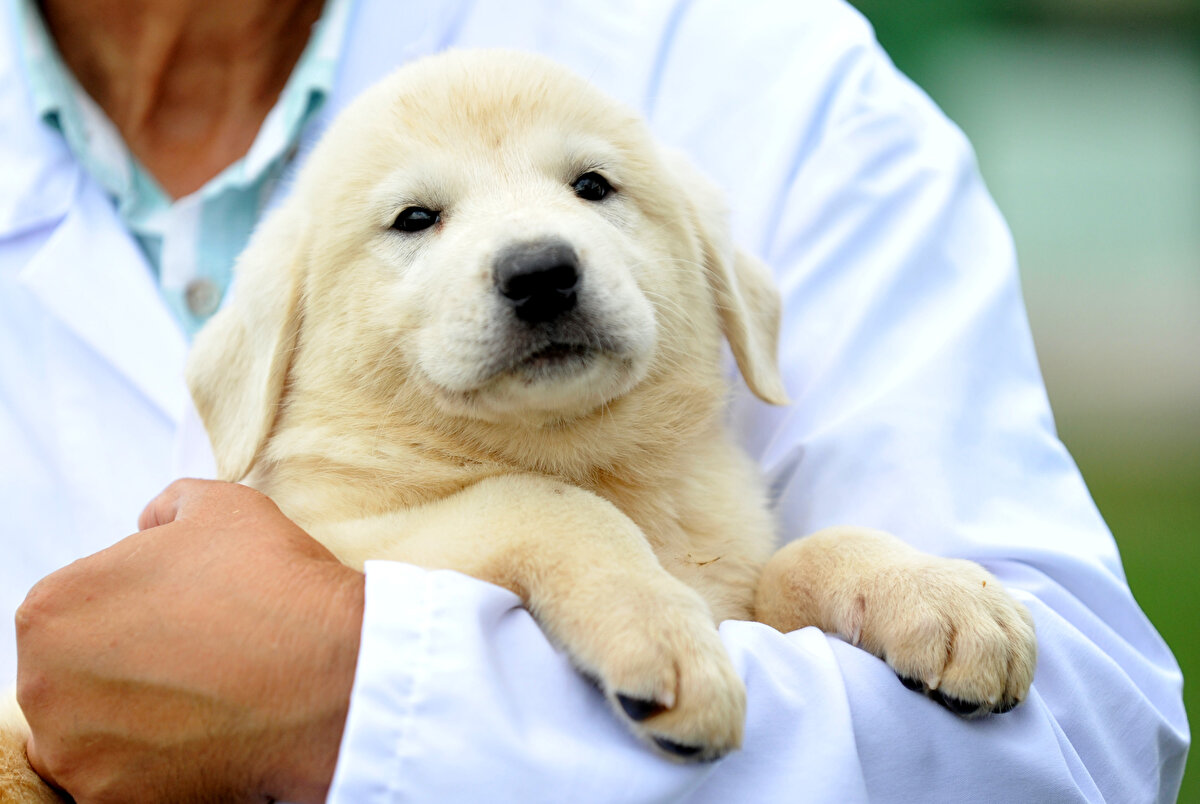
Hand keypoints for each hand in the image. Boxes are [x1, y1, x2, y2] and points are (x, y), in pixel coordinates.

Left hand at [15, 479, 363, 803]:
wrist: (332, 675)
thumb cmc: (275, 586)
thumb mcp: (223, 508)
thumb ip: (167, 507)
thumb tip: (148, 527)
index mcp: (55, 606)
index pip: (77, 607)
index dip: (136, 607)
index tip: (181, 614)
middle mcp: (43, 683)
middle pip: (74, 672)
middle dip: (127, 664)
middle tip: (194, 657)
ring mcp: (73, 751)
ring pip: (91, 731)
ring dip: (135, 716)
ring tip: (204, 698)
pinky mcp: (110, 800)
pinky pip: (123, 778)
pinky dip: (158, 763)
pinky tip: (208, 734)